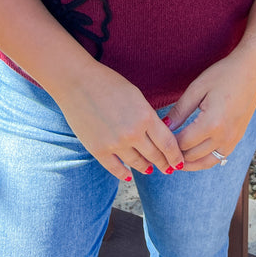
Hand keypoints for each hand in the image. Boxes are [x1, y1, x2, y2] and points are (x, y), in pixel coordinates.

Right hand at [55, 63, 184, 180]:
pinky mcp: (98, 150)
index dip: (175, 155)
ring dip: (146, 168)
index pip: (168, 143)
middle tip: (168, 169)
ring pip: (137, 164)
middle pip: (155, 156)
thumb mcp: (136, 96)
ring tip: (150, 169)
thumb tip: (157, 135)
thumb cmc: (108, 83)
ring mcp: (115, 144)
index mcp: (146, 116)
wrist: (76, 81)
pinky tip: (129, 175)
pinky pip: (115, 169)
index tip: (179, 161)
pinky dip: (124, 174)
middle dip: (164, 163)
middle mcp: (133, 133)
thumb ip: (148, 116)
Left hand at [165, 51, 255, 170]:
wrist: (252, 69)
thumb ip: (180, 110)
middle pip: (192, 156)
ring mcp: (233, 140)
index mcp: (211, 124)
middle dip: (175, 155)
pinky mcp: (238, 138)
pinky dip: (204, 159)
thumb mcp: (197, 88)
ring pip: (206, 162)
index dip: (167, 143)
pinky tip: (193, 154)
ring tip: (174, 158)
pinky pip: (219, 158)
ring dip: (190, 163)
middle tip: (160, 152)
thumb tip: (165, 126)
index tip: (155, 140)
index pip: (182, 143)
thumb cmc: (224, 74)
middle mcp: (224, 137)